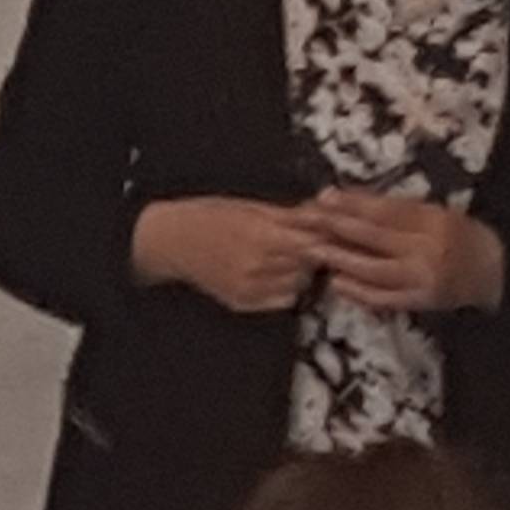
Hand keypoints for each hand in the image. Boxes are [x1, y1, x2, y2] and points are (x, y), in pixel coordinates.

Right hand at [129, 194, 323, 314]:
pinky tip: (278, 272)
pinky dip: (288, 287)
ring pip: (301, 282)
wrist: (170, 241)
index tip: (339, 231)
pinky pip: (284, 300)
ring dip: (304, 269)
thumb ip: (290, 215)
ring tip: (292, 255)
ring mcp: (251, 287)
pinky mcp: (244, 302)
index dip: (330, 236)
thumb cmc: (207, 216)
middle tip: (318, 240)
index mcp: (262, 235)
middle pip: (312, 263)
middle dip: (318, 250)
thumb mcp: (251, 206)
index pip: (314, 240)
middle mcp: (258, 265)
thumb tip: (324, 211)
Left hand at [306, 187, 505, 316]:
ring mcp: (425, 277)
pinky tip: (336, 282)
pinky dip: (358, 291)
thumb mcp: (435, 213)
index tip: (324, 197)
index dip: (353, 203)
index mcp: (435, 220)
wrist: (498, 273)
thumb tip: (347, 198)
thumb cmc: (461, 237)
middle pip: (375, 236)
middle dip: (338, 227)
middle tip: (308, 221)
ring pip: (375, 269)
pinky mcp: (422, 301)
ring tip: (314, 250)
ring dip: (341, 259)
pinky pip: (384, 298)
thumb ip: (396, 209)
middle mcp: (430, 248)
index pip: (386, 210)